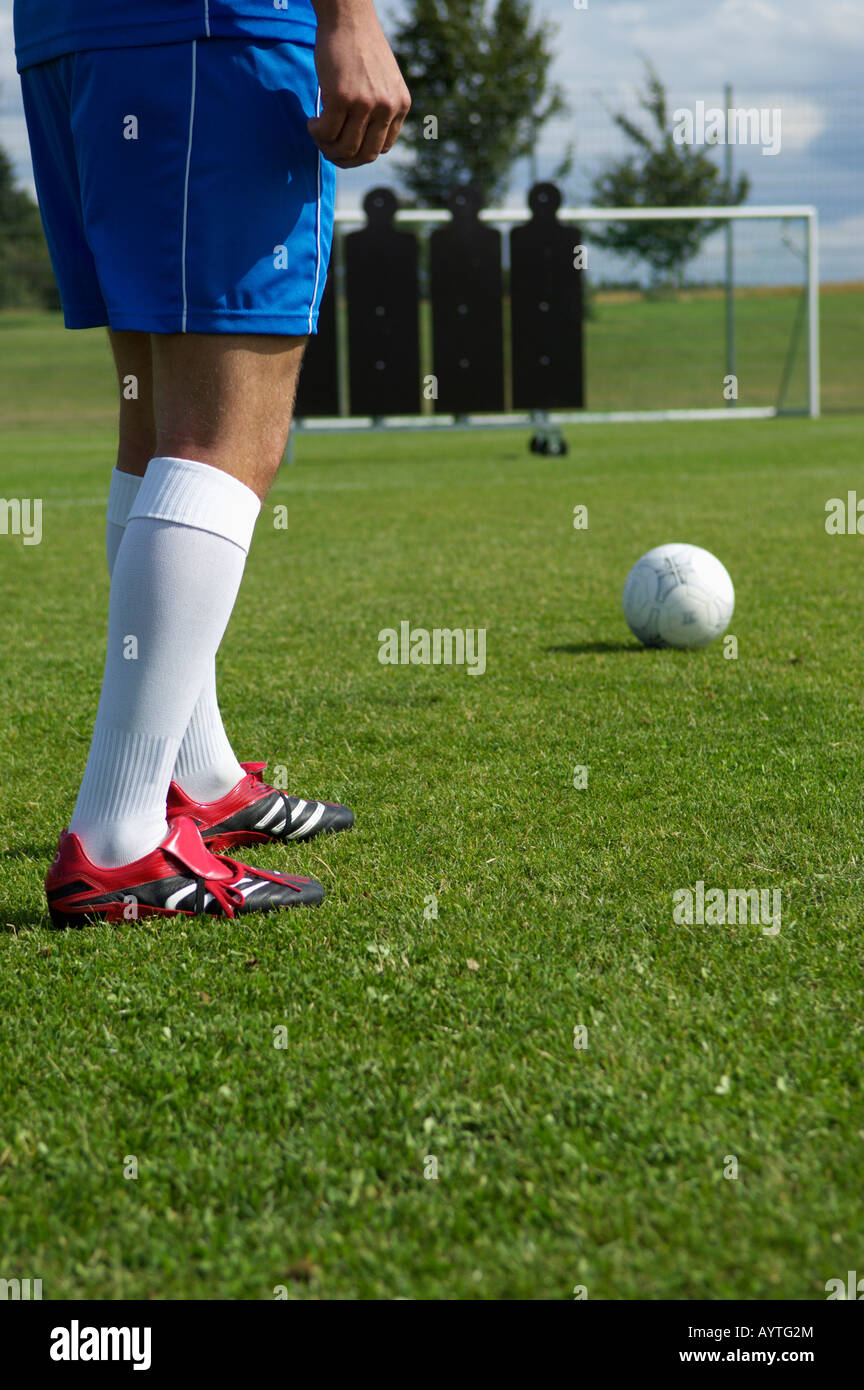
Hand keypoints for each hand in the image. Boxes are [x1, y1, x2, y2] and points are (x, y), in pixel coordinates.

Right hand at [308, 1, 410, 167]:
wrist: (348, 17)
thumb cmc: (360, 47)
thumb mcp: (383, 81)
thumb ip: (380, 107)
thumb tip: (361, 139)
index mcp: (400, 104)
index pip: (383, 148)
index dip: (361, 153)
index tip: (345, 144)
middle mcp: (387, 106)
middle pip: (365, 155)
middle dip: (344, 158)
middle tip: (327, 148)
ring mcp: (365, 103)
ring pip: (345, 148)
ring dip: (327, 148)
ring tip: (318, 134)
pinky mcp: (341, 98)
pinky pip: (326, 132)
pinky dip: (316, 133)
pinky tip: (312, 123)